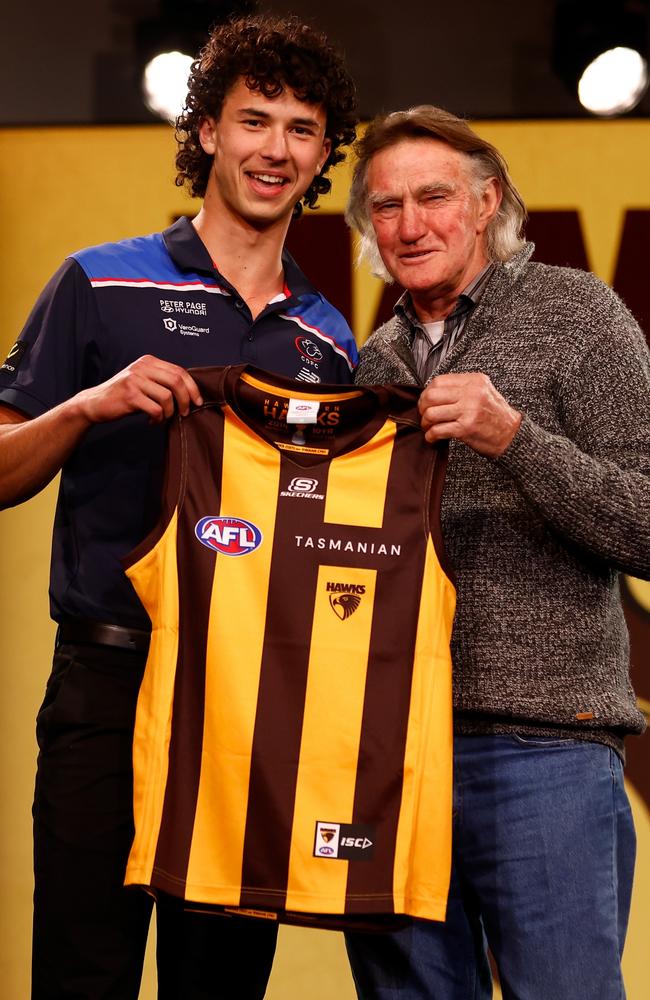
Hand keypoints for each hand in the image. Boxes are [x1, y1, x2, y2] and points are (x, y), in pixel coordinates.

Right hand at [73, 355, 202, 424]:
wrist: (95, 403)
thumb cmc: (124, 395)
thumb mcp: (143, 381)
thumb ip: (162, 381)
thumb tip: (190, 393)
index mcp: (148, 361)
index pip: (179, 371)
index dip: (192, 387)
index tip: (198, 401)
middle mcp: (142, 367)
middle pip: (176, 381)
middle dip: (186, 399)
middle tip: (186, 413)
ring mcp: (135, 380)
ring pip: (167, 397)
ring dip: (170, 412)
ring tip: (163, 418)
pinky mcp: (130, 395)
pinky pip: (155, 409)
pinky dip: (158, 418)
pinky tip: (152, 421)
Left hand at [418, 372, 521, 456]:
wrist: (512, 436)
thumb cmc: (495, 416)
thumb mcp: (483, 392)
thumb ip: (462, 388)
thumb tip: (433, 392)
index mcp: (474, 381)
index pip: (439, 381)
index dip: (427, 393)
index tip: (426, 402)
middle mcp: (472, 393)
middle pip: (431, 396)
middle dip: (422, 408)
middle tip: (424, 416)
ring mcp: (469, 410)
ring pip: (431, 413)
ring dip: (425, 423)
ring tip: (429, 428)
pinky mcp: (466, 428)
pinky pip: (438, 430)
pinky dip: (431, 436)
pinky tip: (433, 438)